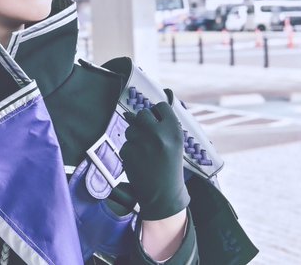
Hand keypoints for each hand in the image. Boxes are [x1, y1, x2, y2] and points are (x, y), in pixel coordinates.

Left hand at [119, 102, 189, 219]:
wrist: (164, 194)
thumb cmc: (170, 167)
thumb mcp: (175, 144)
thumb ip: (160, 126)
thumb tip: (131, 114)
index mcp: (174, 130)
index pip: (161, 106)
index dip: (158, 114)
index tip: (157, 122)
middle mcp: (158, 133)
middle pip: (143, 113)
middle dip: (143, 123)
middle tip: (149, 137)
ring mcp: (141, 142)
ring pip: (131, 128)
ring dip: (135, 137)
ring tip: (146, 153)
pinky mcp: (128, 152)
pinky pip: (125, 143)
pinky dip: (130, 151)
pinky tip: (140, 162)